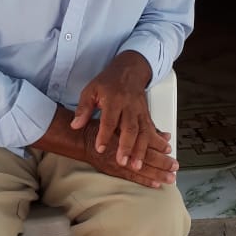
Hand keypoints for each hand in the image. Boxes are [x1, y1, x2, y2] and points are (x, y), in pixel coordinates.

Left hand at [70, 51, 172, 171]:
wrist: (129, 70)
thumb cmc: (109, 82)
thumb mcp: (91, 90)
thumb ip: (83, 109)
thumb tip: (75, 125)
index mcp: (114, 99)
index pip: (109, 120)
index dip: (104, 135)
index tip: (100, 148)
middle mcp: (129, 106)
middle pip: (130, 128)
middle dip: (127, 147)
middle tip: (122, 162)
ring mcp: (140, 111)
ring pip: (143, 132)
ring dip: (141, 150)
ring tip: (137, 165)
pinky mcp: (147, 115)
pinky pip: (152, 130)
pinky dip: (156, 143)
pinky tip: (160, 152)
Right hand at [82, 120, 177, 188]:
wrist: (81, 138)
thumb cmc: (101, 128)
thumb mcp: (121, 121)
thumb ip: (142, 128)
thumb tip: (163, 134)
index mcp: (125, 136)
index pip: (145, 142)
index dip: (159, 147)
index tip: (170, 149)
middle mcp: (122, 150)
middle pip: (146, 158)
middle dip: (162, 164)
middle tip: (175, 167)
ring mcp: (118, 162)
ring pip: (141, 170)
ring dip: (156, 174)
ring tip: (169, 179)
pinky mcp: (114, 170)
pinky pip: (131, 178)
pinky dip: (144, 181)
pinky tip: (155, 184)